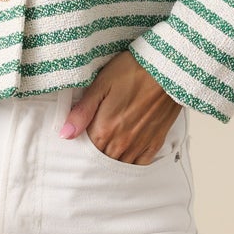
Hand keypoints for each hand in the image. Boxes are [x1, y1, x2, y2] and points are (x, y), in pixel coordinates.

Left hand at [61, 51, 181, 163]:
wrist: (167, 69)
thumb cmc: (133, 71)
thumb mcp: (101, 85)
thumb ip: (82, 112)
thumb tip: (65, 134)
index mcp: (105, 129)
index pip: (86, 151)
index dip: (81, 147)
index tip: (80, 140)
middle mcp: (122, 142)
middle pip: (102, 160)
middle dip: (95, 156)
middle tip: (94, 145)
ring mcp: (140, 143)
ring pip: (120, 164)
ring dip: (112, 161)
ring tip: (108, 151)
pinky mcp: (156, 141)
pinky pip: (141, 163)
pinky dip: (132, 164)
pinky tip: (128, 156)